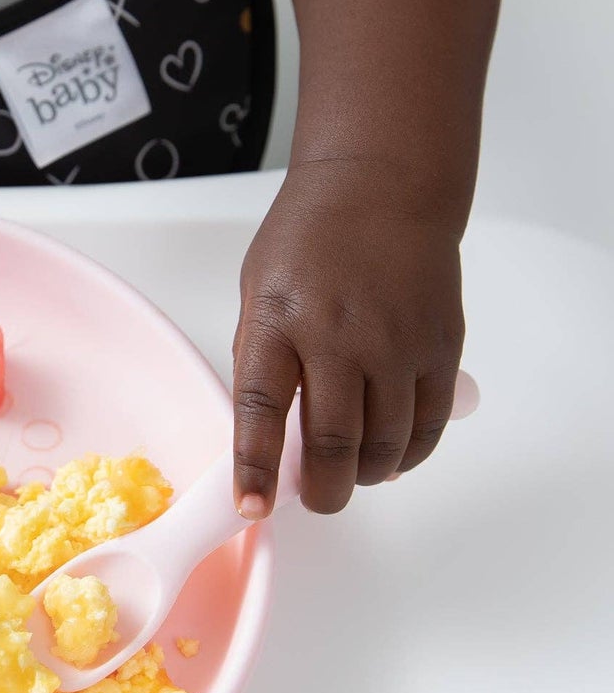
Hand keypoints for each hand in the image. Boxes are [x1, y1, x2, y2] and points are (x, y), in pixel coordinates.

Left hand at [232, 161, 466, 516]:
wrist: (382, 185)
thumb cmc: (310, 238)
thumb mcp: (259, 292)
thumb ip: (261, 360)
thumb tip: (265, 433)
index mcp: (279, 320)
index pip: (262, 410)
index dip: (255, 467)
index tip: (252, 507)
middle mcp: (339, 335)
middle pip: (333, 441)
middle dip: (323, 489)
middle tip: (316, 499)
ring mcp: (396, 342)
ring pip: (386, 443)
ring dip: (366, 474)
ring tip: (350, 474)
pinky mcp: (439, 345)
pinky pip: (429, 422)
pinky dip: (410, 453)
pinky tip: (392, 456)